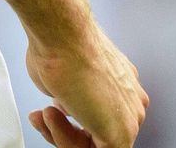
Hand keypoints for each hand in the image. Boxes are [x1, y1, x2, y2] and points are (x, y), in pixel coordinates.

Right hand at [24, 29, 147, 146]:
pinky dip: (64, 140)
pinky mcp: (120, 136)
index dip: (69, 119)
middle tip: (45, 116)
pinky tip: (51, 118)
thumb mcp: (65, 77)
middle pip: (97, 133)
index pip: (96, 116)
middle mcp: (131, 102)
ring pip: (94, 145)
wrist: (64, 39)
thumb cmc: (64, 48)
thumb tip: (65, 102)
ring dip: (61, 135)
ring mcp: (129, 119)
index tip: (50, 110)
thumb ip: (73, 96)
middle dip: (63, 129)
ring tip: (46, 113)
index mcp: (123, 86)